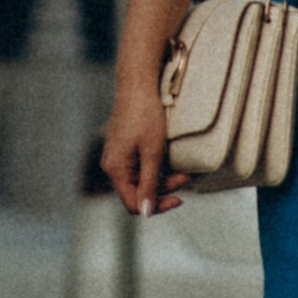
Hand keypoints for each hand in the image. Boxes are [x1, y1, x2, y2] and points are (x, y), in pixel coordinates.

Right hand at [101, 71, 181, 215]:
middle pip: (138, 192)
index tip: (180, 198)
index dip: (157, 206)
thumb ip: (149, 185)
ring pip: (141, 180)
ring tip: (182, 168)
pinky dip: (156, 168)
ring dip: (163, 178)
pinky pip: (140, 167)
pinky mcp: (124, 148)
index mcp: (115, 169)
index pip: (134, 204)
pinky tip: (168, 159)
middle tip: (185, 176)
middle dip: (164, 188)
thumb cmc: (145, 115)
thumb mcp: (152, 152)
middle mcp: (112, 165)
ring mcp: (117, 156)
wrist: (137, 84)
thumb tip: (145, 212)